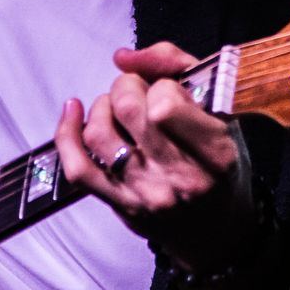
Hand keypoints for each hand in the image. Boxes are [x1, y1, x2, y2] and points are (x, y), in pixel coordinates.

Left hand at [55, 41, 259, 272]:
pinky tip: (73, 111)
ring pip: (99, 132)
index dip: (161, 85)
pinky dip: (67, 133)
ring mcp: (146, 194)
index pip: (166, 103)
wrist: (218, 233)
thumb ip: (178, 69)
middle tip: (140, 94)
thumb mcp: (222, 114)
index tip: (170, 92)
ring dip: (103, 106)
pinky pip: (78, 168)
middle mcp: (180, 177)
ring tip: (119, 108)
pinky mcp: (120, 205)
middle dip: (128, 87)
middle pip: (127, 109)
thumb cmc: (221, 167)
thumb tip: (124, 57)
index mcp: (215, 152)